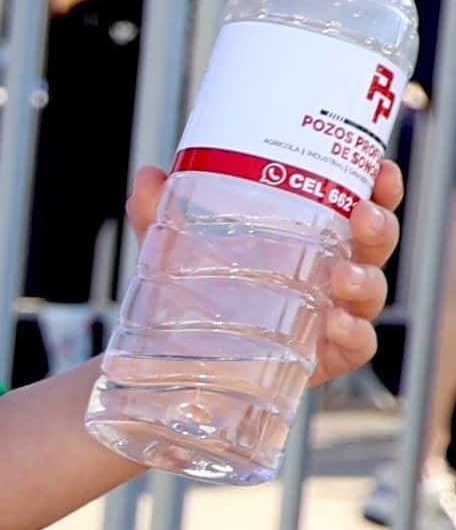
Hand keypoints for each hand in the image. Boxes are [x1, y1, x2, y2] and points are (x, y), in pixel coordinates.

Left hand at [134, 149, 399, 382]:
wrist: (177, 359)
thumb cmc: (198, 290)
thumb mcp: (174, 248)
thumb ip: (159, 214)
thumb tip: (149, 176)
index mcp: (313, 236)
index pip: (359, 203)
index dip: (380, 188)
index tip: (380, 170)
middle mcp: (332, 272)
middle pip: (375, 244)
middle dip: (379, 226)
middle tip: (362, 215)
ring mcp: (333, 315)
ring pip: (371, 292)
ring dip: (365, 280)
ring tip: (342, 275)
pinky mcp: (324, 357)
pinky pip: (357, 345)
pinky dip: (353, 333)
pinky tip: (336, 323)